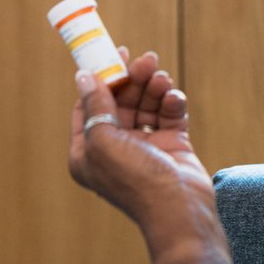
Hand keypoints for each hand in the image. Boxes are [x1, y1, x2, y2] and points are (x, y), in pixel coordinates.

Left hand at [68, 48, 212, 227]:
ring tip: (162, 79)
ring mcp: (145, 146)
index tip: (113, 55)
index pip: (89, 106)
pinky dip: (171, 103)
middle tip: (146, 60)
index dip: (100, 79)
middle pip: (121, 101)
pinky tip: (174, 99)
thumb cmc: (135, 180)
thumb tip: (84, 76)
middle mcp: (115, 147)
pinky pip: (169, 115)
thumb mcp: (103, 140)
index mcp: (89, 151)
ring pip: (146, 105)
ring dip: (154, 89)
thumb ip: (94, 105)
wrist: (179, 208)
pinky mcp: (171, 145)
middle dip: (133, 79)